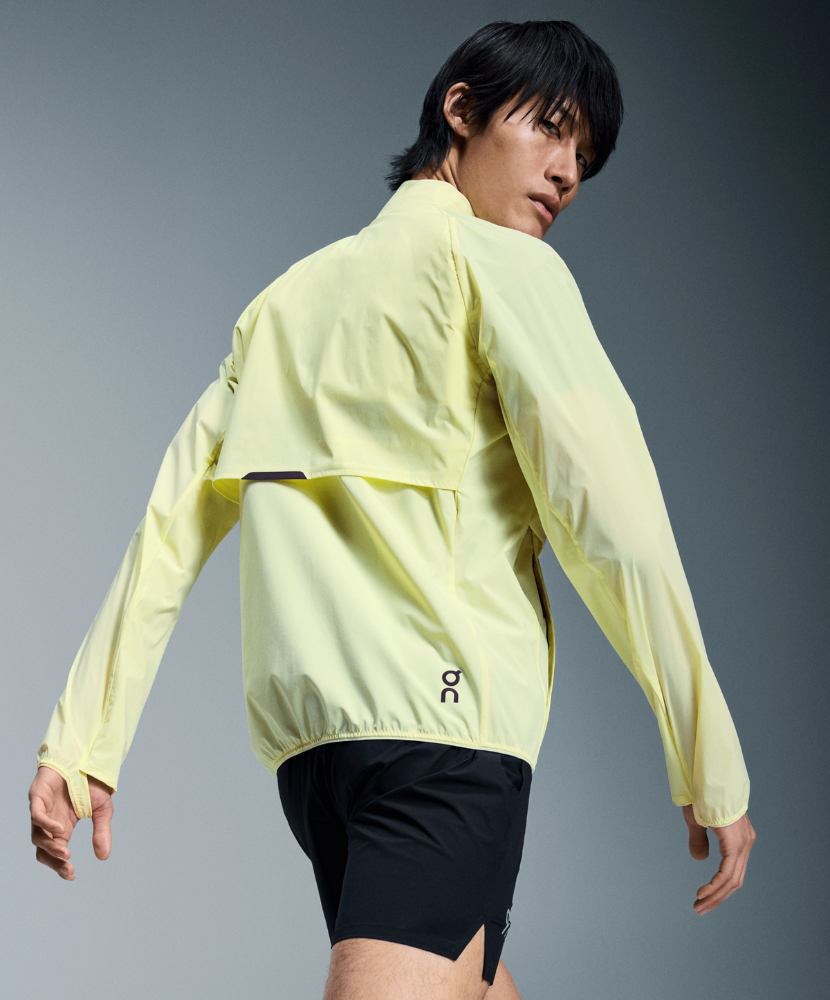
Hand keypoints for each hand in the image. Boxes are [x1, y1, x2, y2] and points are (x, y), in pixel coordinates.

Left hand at [29, 765, 113, 879]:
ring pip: (36, 835)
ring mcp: (42, 808)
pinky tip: (59, 830)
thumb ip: (101, 832)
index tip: (71, 875)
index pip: (54, 853)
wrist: (89, 759)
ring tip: (64, 852)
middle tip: (68, 866)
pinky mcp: (38, 795)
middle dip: (53, 860)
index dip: (59, 866)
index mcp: (62, 828)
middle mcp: (49, 821)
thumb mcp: (102, 811)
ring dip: (49, 846)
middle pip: (42, 849)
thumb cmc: (91, 784)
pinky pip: (36, 814)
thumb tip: (103, 857)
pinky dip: (45, 825)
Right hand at [683, 804, 755, 913]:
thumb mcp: (697, 822)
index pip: (733, 872)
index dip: (719, 889)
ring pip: (732, 880)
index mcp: (739, 838)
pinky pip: (727, 872)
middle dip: (717, 898)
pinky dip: (715, 886)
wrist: (706, 777)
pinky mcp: (736, 843)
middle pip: (734, 880)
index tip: (703, 900)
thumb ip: (699, 840)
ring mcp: (743, 843)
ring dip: (715, 896)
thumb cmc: (700, 795)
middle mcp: (746, 843)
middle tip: (699, 909)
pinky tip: (703, 894)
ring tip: (698, 906)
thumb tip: (700, 860)